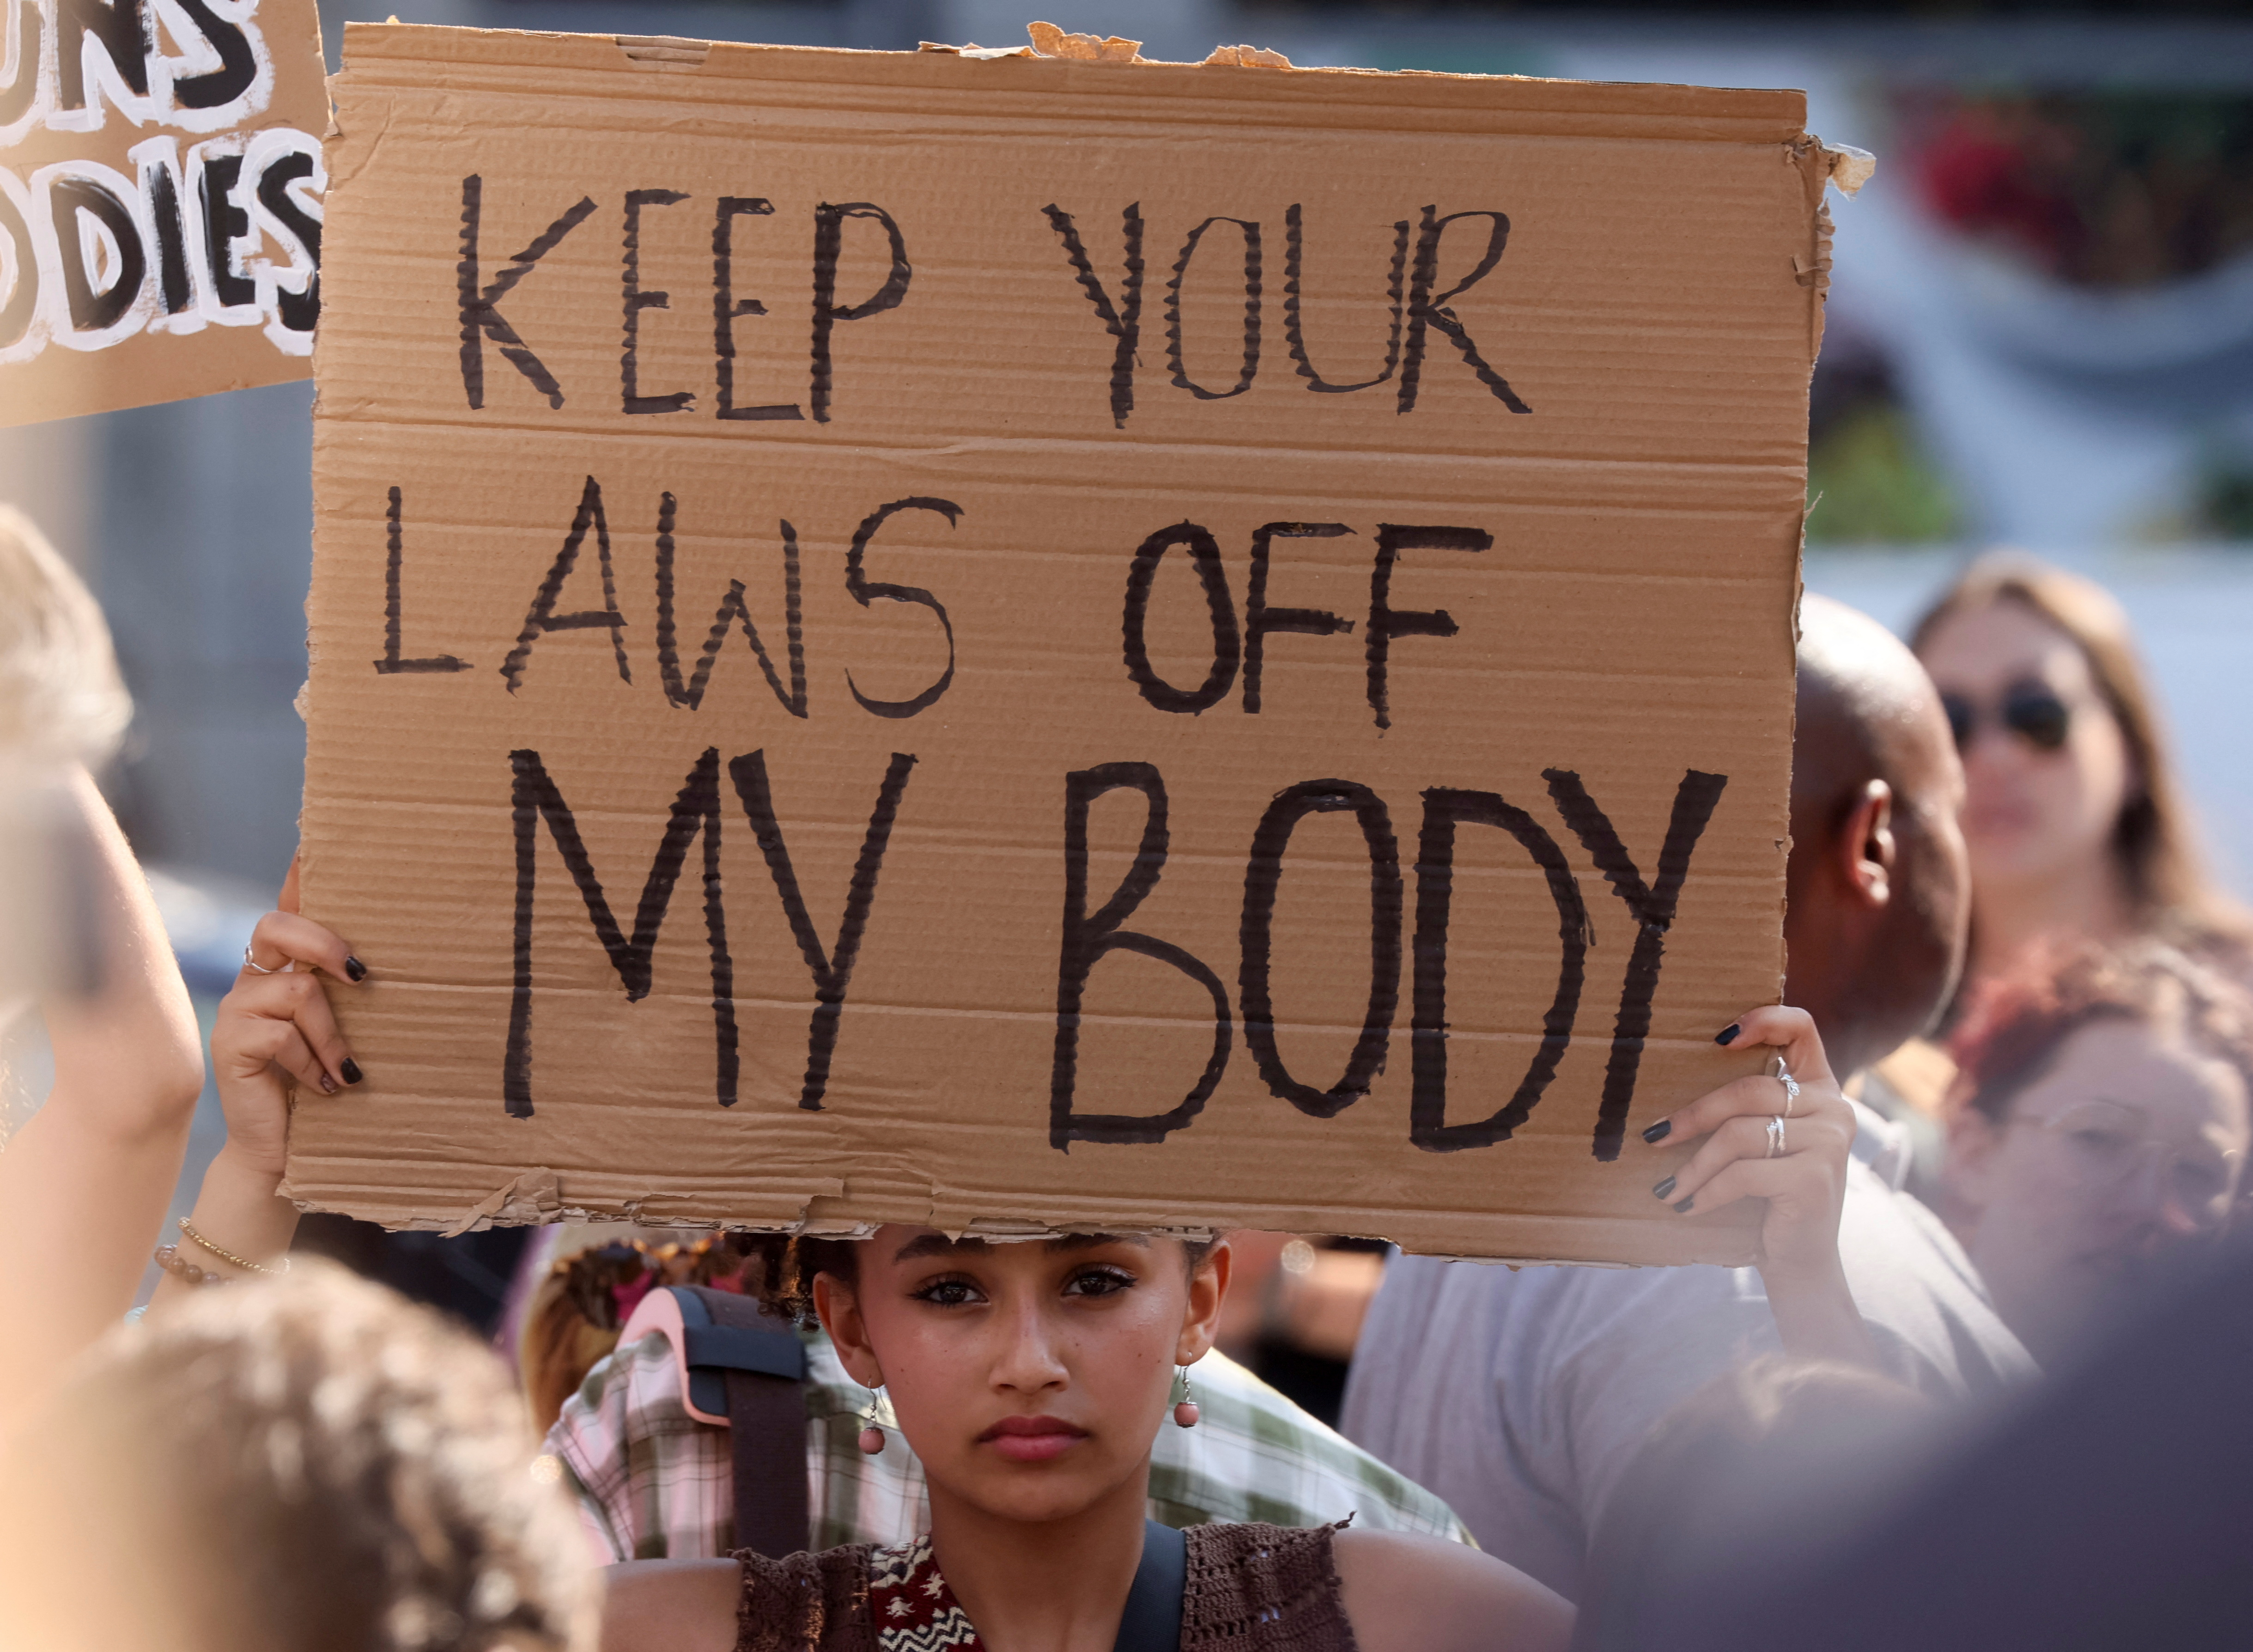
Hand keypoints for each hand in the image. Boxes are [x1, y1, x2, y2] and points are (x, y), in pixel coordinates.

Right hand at [211, 859, 365, 1181]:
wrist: (284, 1147)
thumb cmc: (329, 1081)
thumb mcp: (349, 1028)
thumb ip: (355, 991)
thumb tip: (399, 962)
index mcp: (286, 968)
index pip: (289, 907)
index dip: (298, 875)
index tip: (313, 842)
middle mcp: (255, 979)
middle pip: (277, 926)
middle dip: (325, 943)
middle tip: (363, 976)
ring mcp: (237, 1010)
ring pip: (296, 991)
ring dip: (332, 1036)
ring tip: (347, 1071)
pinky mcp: (229, 1044)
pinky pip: (281, 1035)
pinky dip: (313, 1063)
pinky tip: (325, 1087)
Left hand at [1644, 1005, 1853, 1287]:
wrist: (1801, 1263)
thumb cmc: (1768, 1197)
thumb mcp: (1762, 1143)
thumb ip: (1745, 1109)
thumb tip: (1669, 1100)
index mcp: (1821, 1089)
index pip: (1802, 1029)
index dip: (1763, 1019)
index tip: (1718, 1037)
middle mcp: (1834, 1108)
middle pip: (1748, 1089)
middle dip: (1694, 1114)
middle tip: (1654, 1136)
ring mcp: (1829, 1142)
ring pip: (1739, 1134)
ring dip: (1694, 1165)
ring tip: (1668, 1187)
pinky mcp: (1815, 1177)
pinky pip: (1742, 1173)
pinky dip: (1708, 1191)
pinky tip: (1689, 1206)